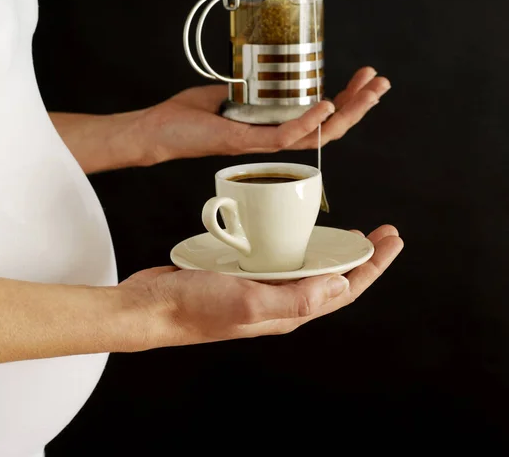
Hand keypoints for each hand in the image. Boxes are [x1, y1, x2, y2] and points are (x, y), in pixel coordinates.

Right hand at [108, 225, 402, 350]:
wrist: (152, 307)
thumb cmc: (194, 307)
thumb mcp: (248, 302)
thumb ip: (296, 299)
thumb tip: (340, 286)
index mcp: (287, 311)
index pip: (343, 290)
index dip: (372, 267)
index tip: (392, 240)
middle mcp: (279, 300)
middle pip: (332, 278)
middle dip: (362, 258)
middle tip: (382, 233)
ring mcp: (261, 287)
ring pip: (308, 268)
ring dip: (332, 250)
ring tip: (350, 233)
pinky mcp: (243, 274)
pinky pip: (281, 258)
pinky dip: (297, 244)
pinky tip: (295, 232)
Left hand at [141, 66, 389, 163]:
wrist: (156, 131)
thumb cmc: (187, 116)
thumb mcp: (228, 94)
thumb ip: (252, 89)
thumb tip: (268, 71)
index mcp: (271, 128)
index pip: (317, 118)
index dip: (344, 100)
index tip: (362, 77)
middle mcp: (271, 139)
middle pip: (326, 128)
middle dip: (358, 105)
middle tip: (380, 83)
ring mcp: (260, 144)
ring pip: (315, 135)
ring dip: (345, 113)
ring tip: (370, 92)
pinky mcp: (244, 143)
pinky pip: (283, 137)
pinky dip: (307, 123)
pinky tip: (326, 104)